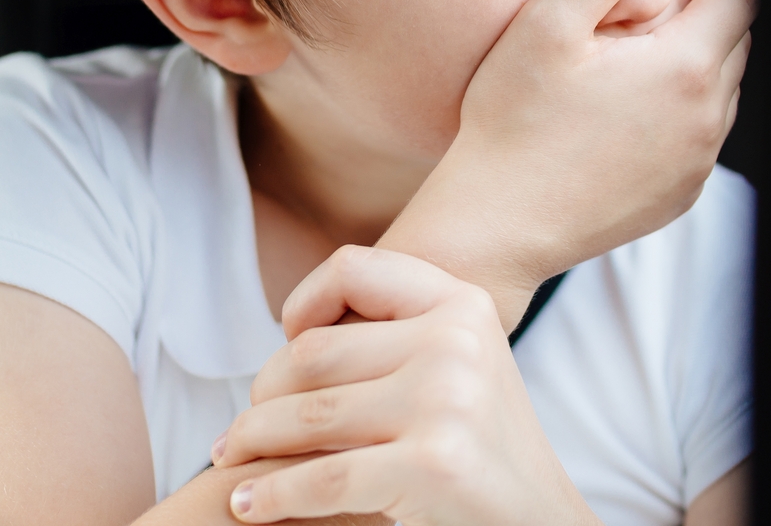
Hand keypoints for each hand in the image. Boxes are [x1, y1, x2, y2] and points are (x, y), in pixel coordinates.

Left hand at [212, 247, 594, 525]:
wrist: (540, 517)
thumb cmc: (483, 445)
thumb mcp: (460, 362)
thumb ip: (397, 334)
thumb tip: (291, 334)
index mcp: (463, 304)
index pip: (355, 268)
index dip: (303, 301)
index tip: (283, 346)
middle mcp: (456, 342)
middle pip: (313, 353)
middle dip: (262, 396)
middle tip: (238, 430)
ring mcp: (446, 400)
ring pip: (307, 416)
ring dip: (252, 444)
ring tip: (231, 461)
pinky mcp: (432, 463)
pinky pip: (321, 477)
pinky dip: (272, 494)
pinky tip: (250, 504)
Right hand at [378, 0, 755, 329]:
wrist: (496, 224)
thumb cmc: (512, 124)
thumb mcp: (547, 24)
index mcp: (685, 70)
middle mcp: (707, 121)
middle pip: (738, 40)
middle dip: (706, 13)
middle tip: (646, 8)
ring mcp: (697, 164)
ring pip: (724, 89)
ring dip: (695, 62)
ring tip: (632, 58)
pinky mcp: (681, 194)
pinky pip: (702, 135)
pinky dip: (680, 110)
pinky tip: (625, 109)